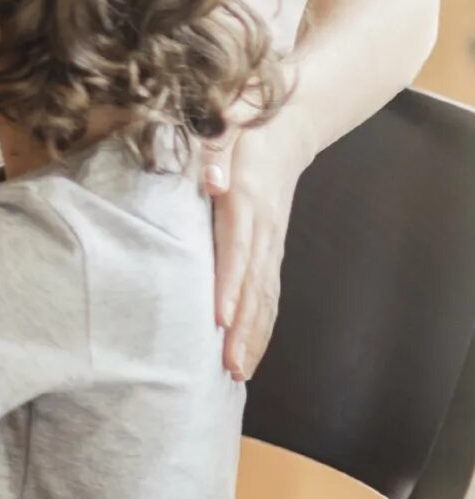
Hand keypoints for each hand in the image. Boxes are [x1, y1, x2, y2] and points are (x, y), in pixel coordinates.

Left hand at [203, 120, 305, 379]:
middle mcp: (264, 230)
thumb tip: (210, 181)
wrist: (287, 128)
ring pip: (267, 298)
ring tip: (237, 373)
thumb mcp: (227, 125)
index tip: (220, 317)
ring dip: (254, 337)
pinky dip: (263, 327)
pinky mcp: (274, 252)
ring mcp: (273, 244)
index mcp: (248, 201)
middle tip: (227, 366)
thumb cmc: (244, 127)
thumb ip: (215, 149)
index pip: (237, 250)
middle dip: (243, 329)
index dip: (230, 285)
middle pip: (255, 287)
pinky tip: (250, 353)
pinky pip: (270, 295)